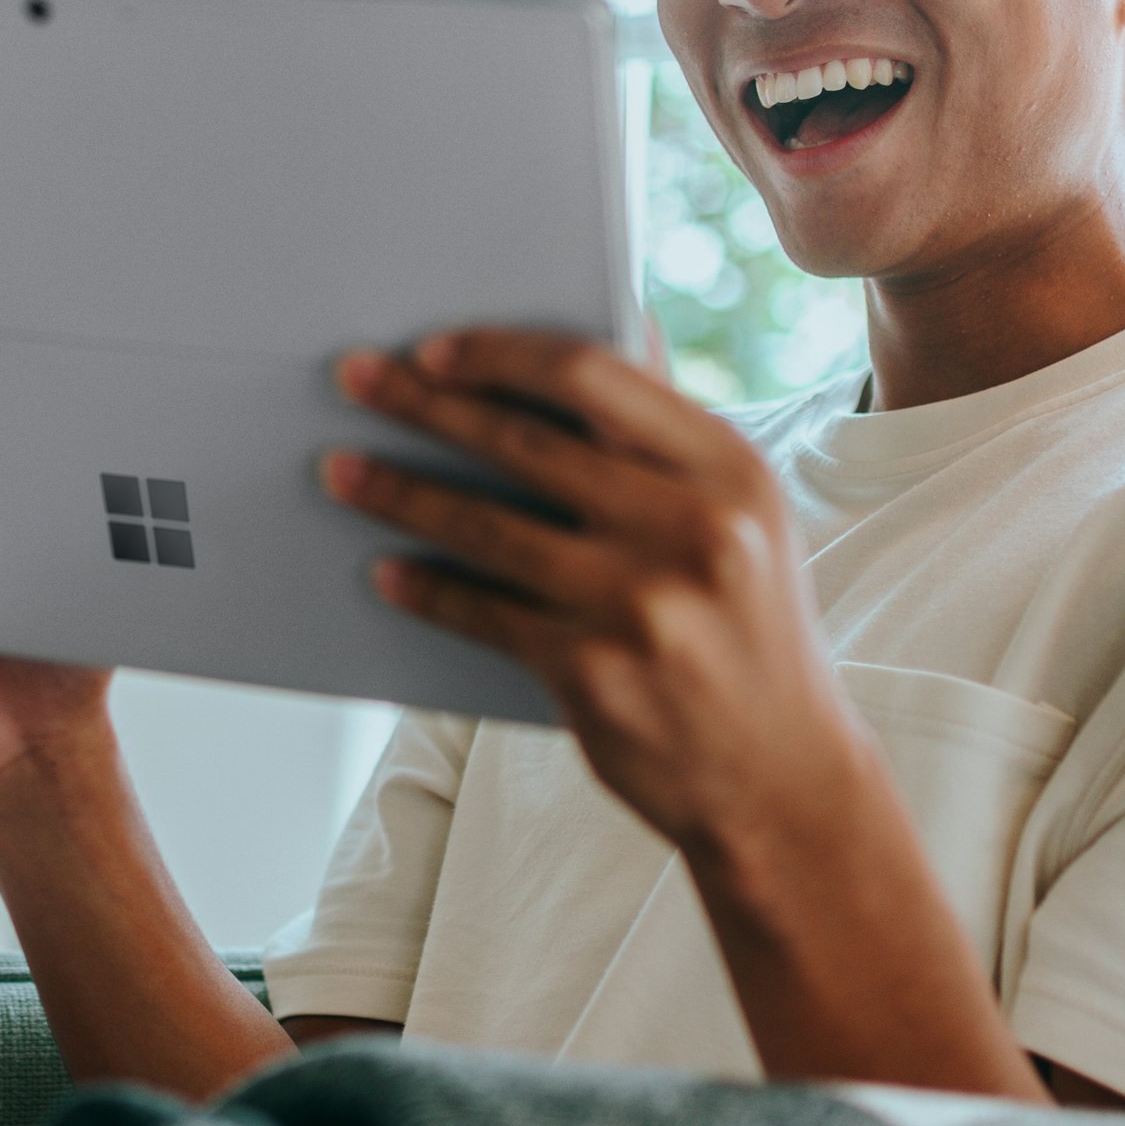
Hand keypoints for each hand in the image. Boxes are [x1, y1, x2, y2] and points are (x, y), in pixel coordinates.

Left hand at [321, 328, 1043, 1102]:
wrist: (784, 783)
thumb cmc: (749, 635)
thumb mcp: (745, 525)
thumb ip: (669, 444)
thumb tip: (597, 341)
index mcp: (728, 469)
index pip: (593, 374)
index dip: (500, 354)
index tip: (433, 348)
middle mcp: (690, 527)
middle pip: (523, 443)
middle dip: (424, 404)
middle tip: (354, 379)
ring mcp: (638, 604)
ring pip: (486, 528)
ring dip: (398, 494)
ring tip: (340, 472)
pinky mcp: (591, 674)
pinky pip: (483, 615)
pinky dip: (427, 590)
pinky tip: (385, 572)